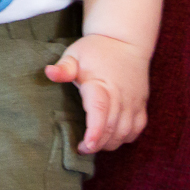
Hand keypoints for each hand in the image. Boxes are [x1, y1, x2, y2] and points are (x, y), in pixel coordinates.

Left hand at [45, 33, 150, 152]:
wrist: (126, 40)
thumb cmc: (96, 49)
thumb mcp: (75, 54)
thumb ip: (63, 68)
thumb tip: (48, 72)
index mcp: (101, 84)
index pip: (100, 111)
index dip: (95, 131)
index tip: (86, 145)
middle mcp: (120, 95)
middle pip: (111, 128)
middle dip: (97, 144)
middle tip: (82, 148)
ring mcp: (133, 101)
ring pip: (125, 132)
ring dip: (110, 143)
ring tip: (96, 143)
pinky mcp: (141, 104)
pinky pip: (137, 129)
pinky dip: (126, 138)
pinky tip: (113, 137)